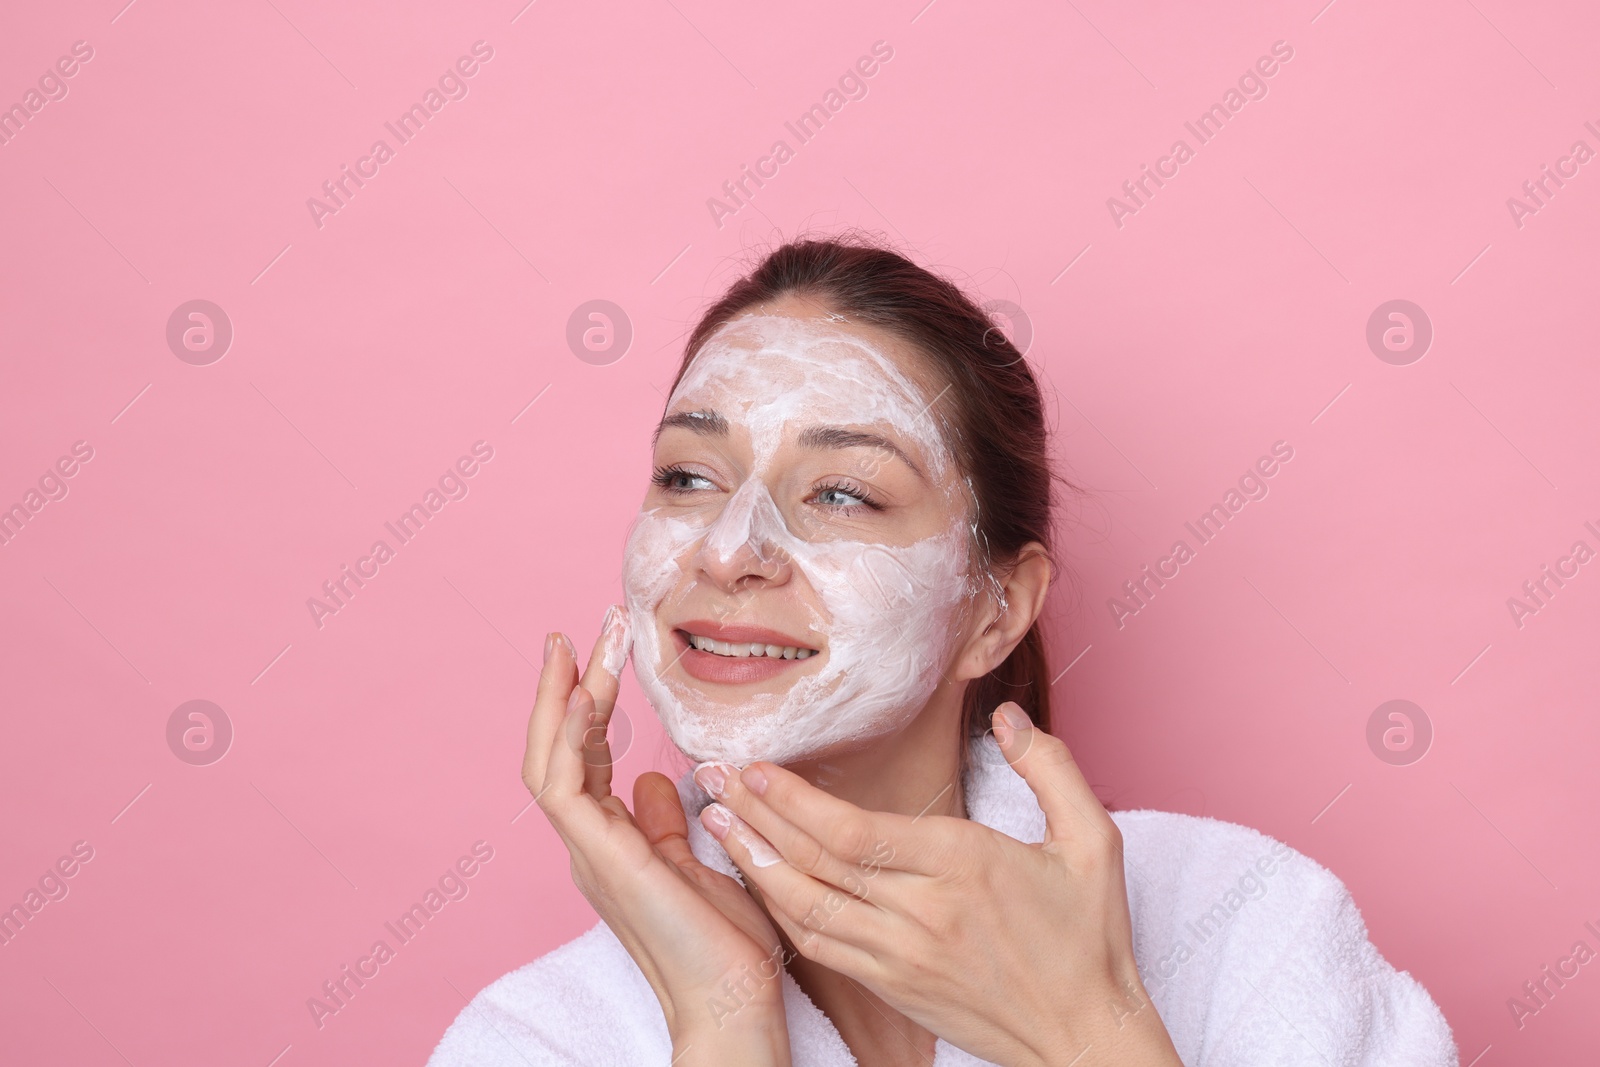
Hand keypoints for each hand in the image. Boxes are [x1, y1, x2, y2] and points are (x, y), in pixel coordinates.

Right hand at [523, 607, 791, 1063]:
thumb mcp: (699, 863)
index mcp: (610, 843)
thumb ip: (667, 823)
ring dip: (563, 696)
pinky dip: (568, 735)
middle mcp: (589, 844)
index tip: (599, 654)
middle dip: (564, 687)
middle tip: (578, 630)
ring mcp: (589, 852)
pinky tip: (588, 691)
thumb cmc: (722, 944)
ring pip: (549, 760)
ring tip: (580, 642)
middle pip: (555, 751)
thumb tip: (658, 779)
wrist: (730, 1001)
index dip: (584, 706)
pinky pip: (566, 786)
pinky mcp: (602, 859)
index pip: (582, 760)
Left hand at [693, 702, 1183, 1066]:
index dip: (794, 799)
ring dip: (753, 862)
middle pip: (816, 862)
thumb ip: (1049, 768)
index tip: (755, 765)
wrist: (1085, 1038)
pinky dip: (779, 910)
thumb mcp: (1093, 841)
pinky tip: (757, 879)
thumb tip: (1009, 716)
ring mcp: (899, 956)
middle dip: (754, 815)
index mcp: (962, 867)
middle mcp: (921, 913)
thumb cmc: (1090, 939)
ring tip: (714, 822)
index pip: (854, 832)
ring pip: (805, 907)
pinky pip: (819, 945)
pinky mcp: (891, 986)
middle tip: (709, 775)